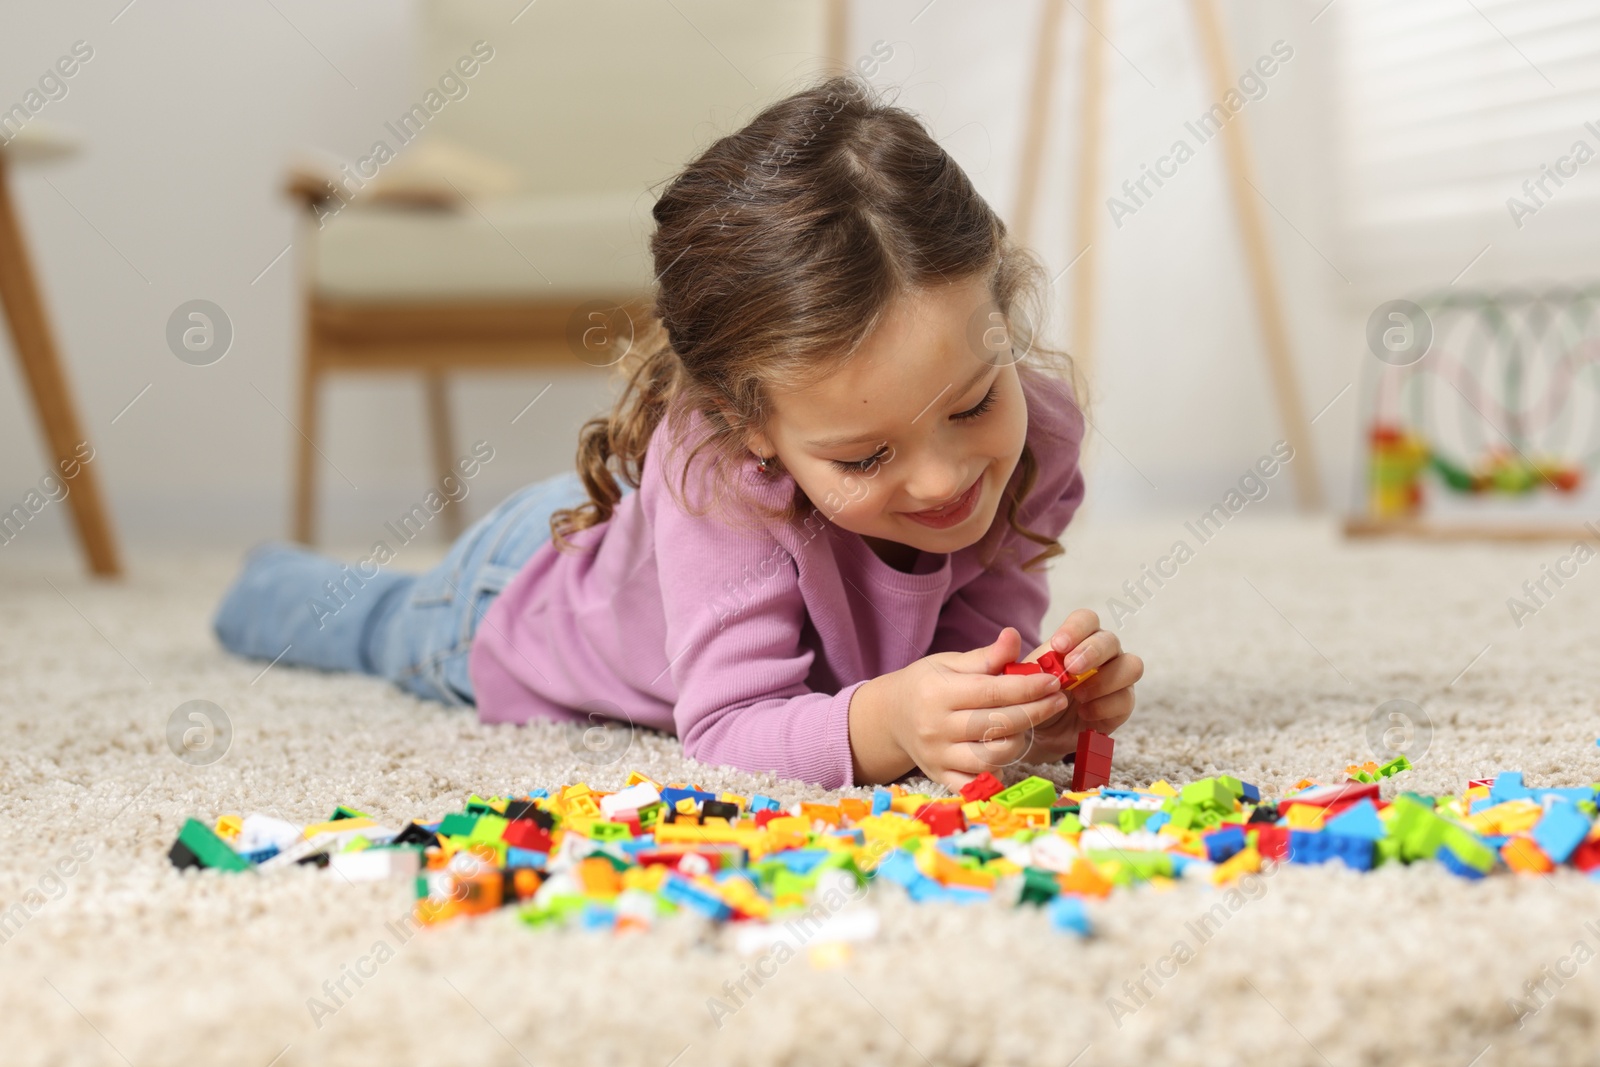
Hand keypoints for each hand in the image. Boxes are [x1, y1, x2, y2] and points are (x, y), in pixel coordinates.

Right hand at [848, 627, 1070, 789]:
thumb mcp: (949, 663)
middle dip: (1034, 712)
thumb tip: (1014, 636)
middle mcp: (935, 727)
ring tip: (1026, 724)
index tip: (1052, 682)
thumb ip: (985, 656)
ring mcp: (937, 757)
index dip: (1027, 688)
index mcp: (937, 693)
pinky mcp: (940, 777)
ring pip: (992, 758)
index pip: (992, 692)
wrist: (891, 716)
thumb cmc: (926, 684)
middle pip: (997, 725)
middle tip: (1056, 700)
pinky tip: (1006, 753)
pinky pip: (977, 785)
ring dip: (1018, 741)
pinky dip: (996, 773)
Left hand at [1023, 608, 1142, 761]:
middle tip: (1071, 669)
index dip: (1076, 629)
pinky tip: (1084, 713)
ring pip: (1131, 665)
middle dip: (1092, 652)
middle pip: (1110, 640)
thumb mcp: (1015, 679)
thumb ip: (1009, 658)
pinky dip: (1104, 706)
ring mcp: (1116, 678)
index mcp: (1077, 640)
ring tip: (1079, 695)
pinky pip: (1126, 699)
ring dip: (1105, 679)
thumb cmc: (1030, 697)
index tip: (1058, 646)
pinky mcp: (1121, 704)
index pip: (1087, 619)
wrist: (1038, 733)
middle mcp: (1102, 654)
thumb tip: (1009, 634)